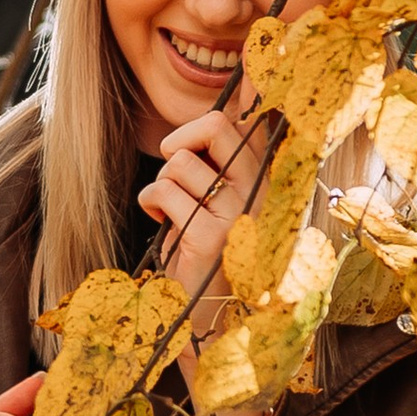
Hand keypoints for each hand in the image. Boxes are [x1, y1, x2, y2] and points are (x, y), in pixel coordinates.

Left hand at [136, 103, 276, 306]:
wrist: (208, 312)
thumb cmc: (206, 250)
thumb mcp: (221, 201)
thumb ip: (221, 164)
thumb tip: (208, 119)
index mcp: (266, 179)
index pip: (254, 124)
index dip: (232, 103)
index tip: (221, 106)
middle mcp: (260, 192)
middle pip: (215, 126)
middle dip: (178, 140)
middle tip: (173, 168)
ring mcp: (238, 214)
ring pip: (179, 163)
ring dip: (161, 183)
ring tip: (169, 209)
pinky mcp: (210, 236)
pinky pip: (165, 191)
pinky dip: (150, 201)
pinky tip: (159, 220)